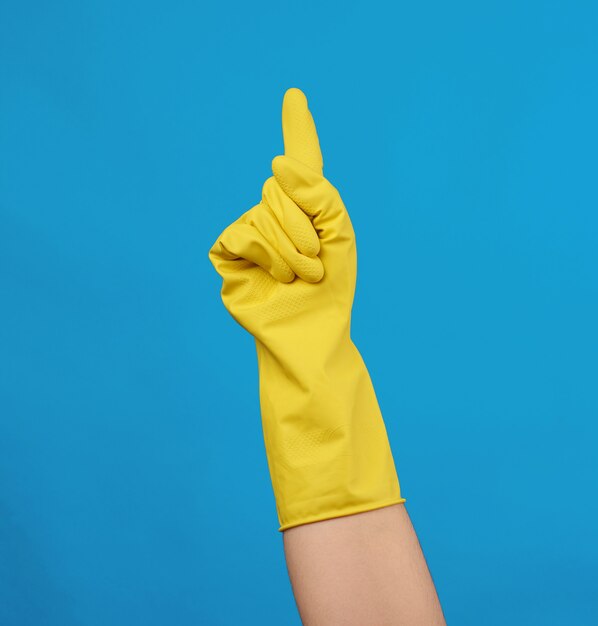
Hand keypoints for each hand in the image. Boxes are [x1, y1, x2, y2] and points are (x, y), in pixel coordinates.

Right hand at [209, 88, 356, 348]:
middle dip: (303, 227)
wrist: (311, 329)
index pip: (301, 161)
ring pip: (263, 213)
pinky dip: (267, 256)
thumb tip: (277, 165)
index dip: (298, 129)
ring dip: (291, 250)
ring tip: (302, 276)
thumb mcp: (338, 232)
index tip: (295, 95)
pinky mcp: (228, 251)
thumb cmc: (330, 286)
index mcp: (305, 207)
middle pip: (279, 187)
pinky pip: (243, 234)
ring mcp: (248, 229)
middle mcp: (273, 212)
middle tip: (315, 263)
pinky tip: (275, 278)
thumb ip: (319, 192)